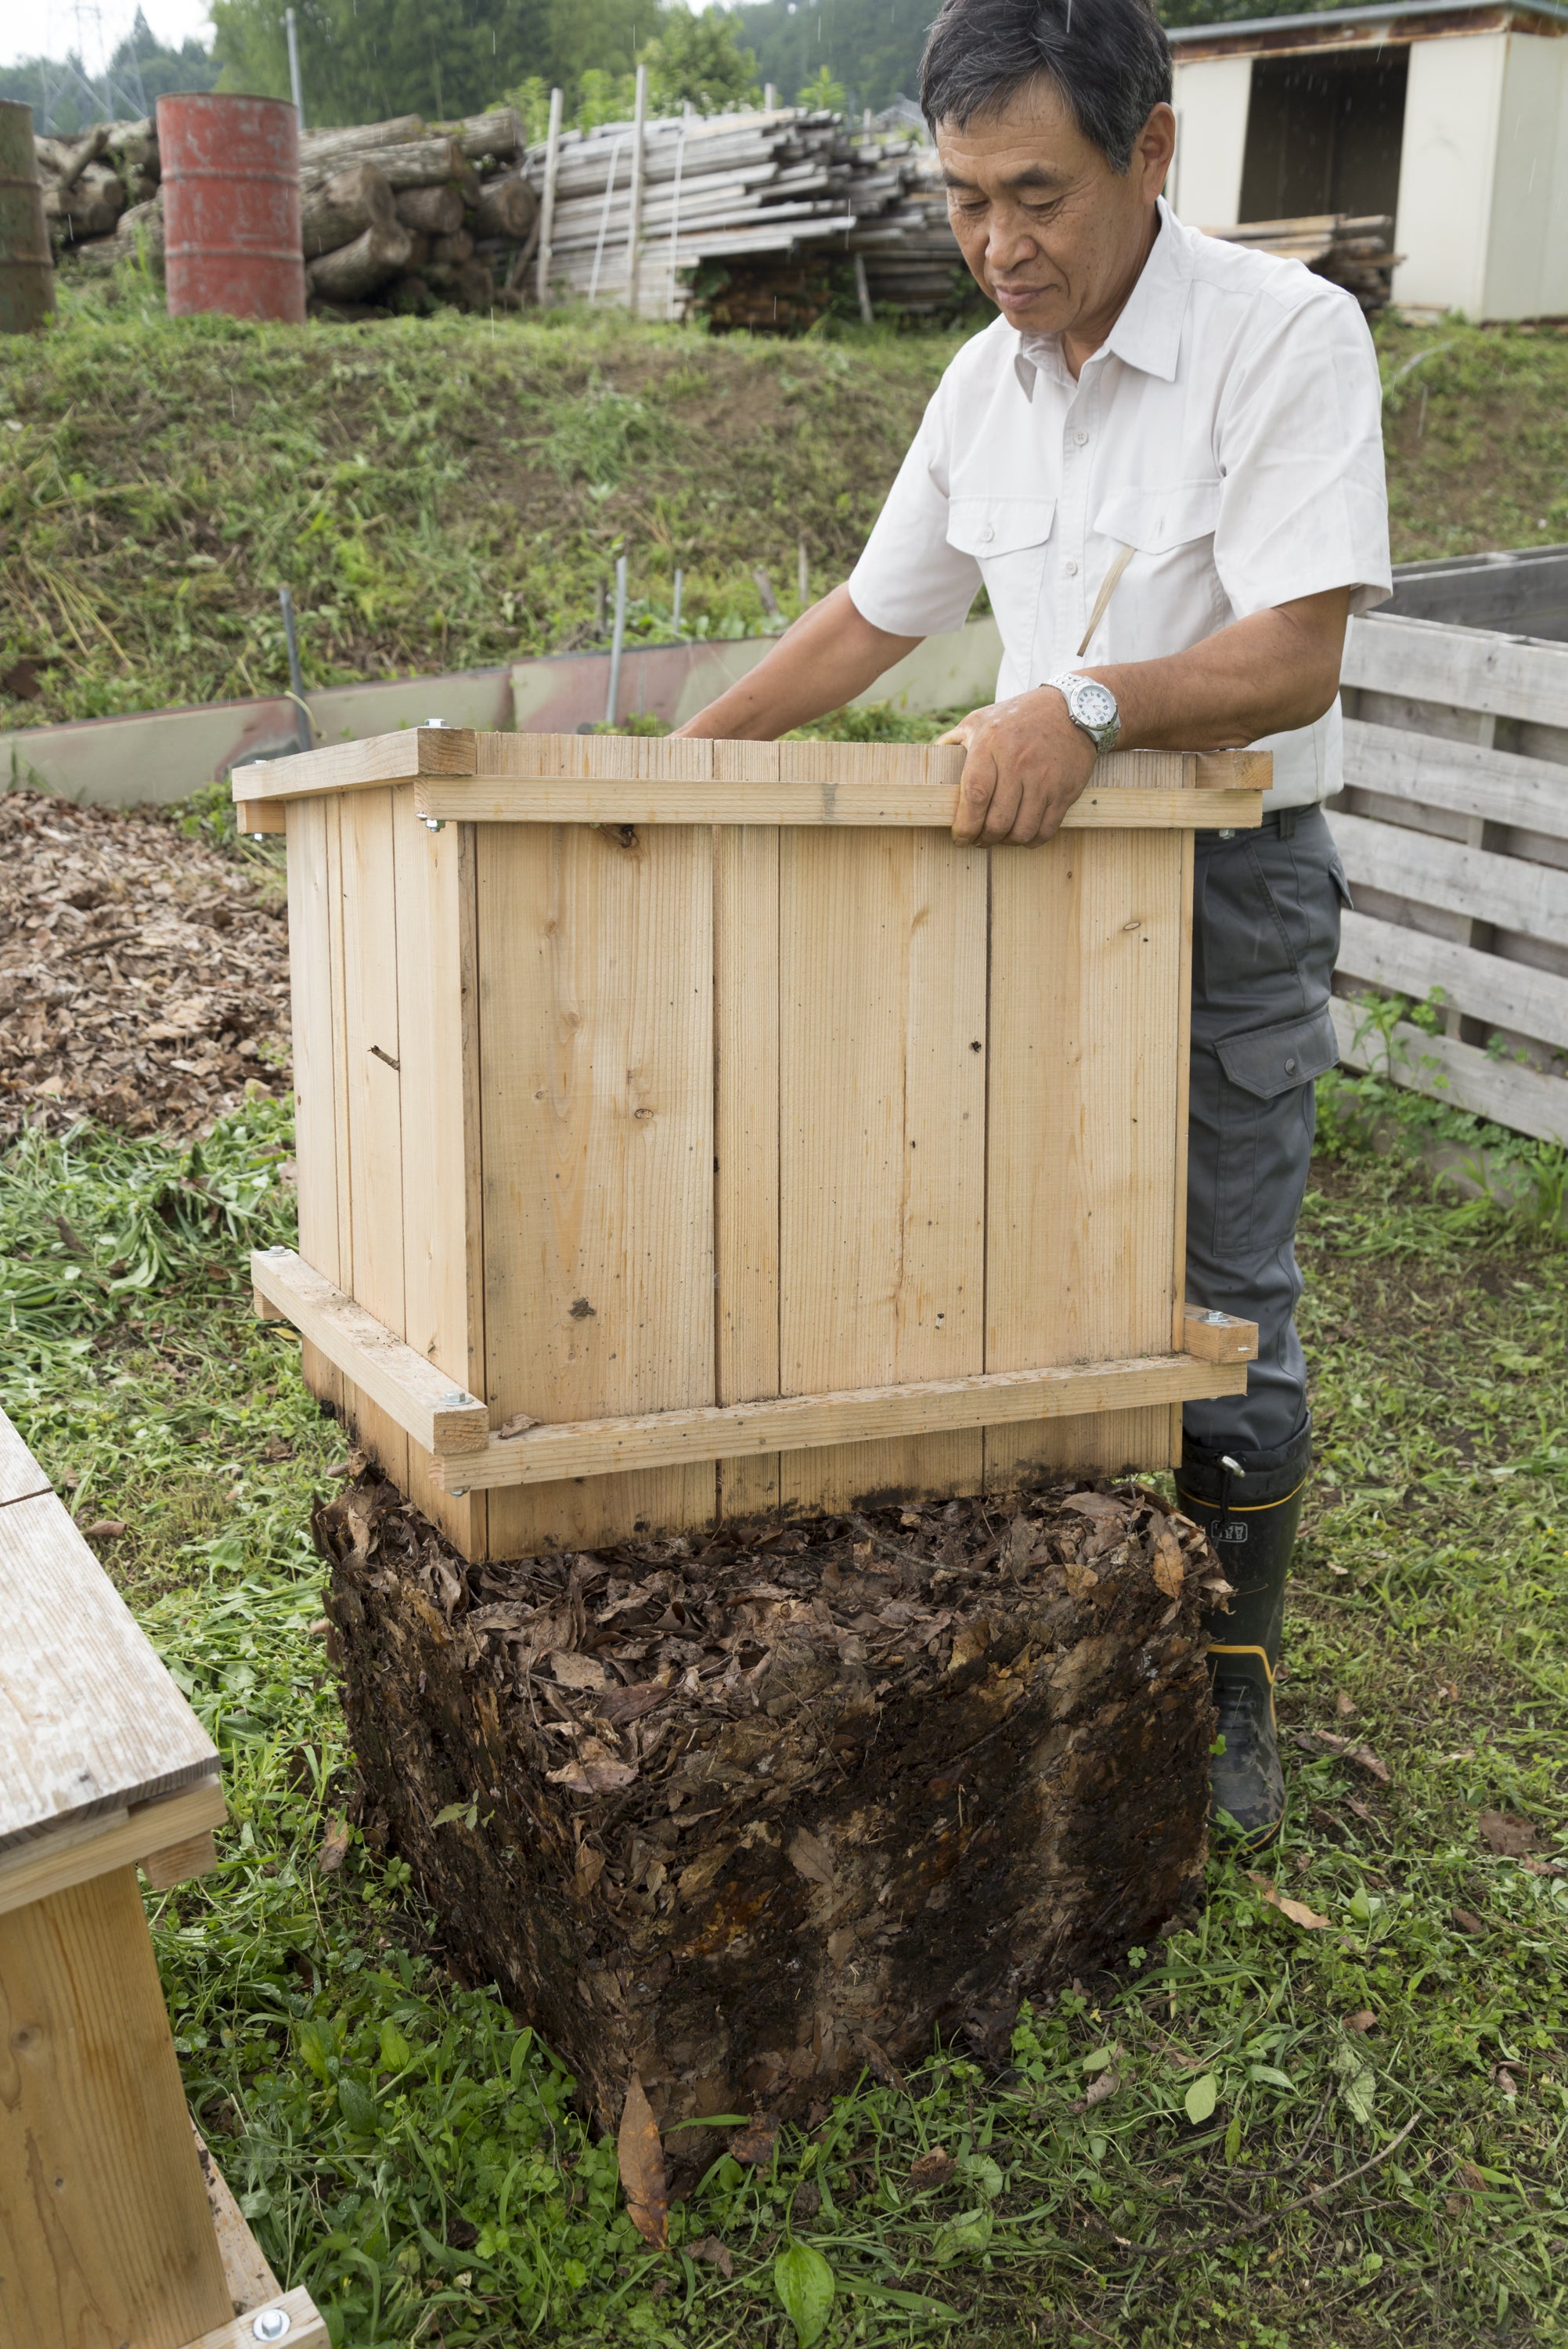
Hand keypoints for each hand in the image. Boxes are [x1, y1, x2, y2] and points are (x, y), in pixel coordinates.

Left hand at [938, 687, 1097, 844]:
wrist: (1072, 709)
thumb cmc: (1018, 718)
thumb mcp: (980, 719)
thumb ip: (953, 741)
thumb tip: (931, 763)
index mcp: (991, 744)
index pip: (975, 795)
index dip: (965, 824)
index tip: (959, 838)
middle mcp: (1018, 762)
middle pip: (998, 820)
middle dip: (984, 839)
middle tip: (978, 840)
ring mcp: (1044, 778)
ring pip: (1022, 830)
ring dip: (1007, 842)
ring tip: (1000, 837)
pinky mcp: (1065, 790)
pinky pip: (1046, 830)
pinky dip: (1031, 840)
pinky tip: (1022, 835)